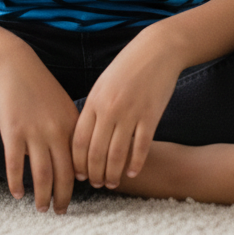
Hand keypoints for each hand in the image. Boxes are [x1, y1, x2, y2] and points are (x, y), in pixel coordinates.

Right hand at [0, 46, 79, 213]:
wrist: (16, 66)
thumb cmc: (40, 86)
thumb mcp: (63, 106)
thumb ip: (70, 131)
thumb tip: (75, 162)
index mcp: (71, 124)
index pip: (81, 163)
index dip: (80, 184)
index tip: (77, 195)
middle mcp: (56, 131)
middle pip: (64, 175)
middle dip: (63, 197)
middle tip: (60, 212)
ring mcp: (34, 132)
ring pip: (42, 175)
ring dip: (42, 196)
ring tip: (41, 208)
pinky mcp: (13, 132)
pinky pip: (16, 165)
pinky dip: (16, 183)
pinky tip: (17, 194)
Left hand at [71, 27, 183, 189]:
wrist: (156, 50)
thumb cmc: (128, 67)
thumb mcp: (103, 83)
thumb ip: (94, 107)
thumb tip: (84, 135)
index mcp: (94, 100)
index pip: (79, 140)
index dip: (77, 162)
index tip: (79, 175)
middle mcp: (109, 108)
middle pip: (96, 152)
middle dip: (93, 174)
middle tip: (96, 184)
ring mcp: (130, 113)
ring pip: (116, 155)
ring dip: (112, 174)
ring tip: (111, 182)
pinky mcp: (151, 116)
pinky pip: (140, 147)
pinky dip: (135, 164)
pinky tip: (132, 172)